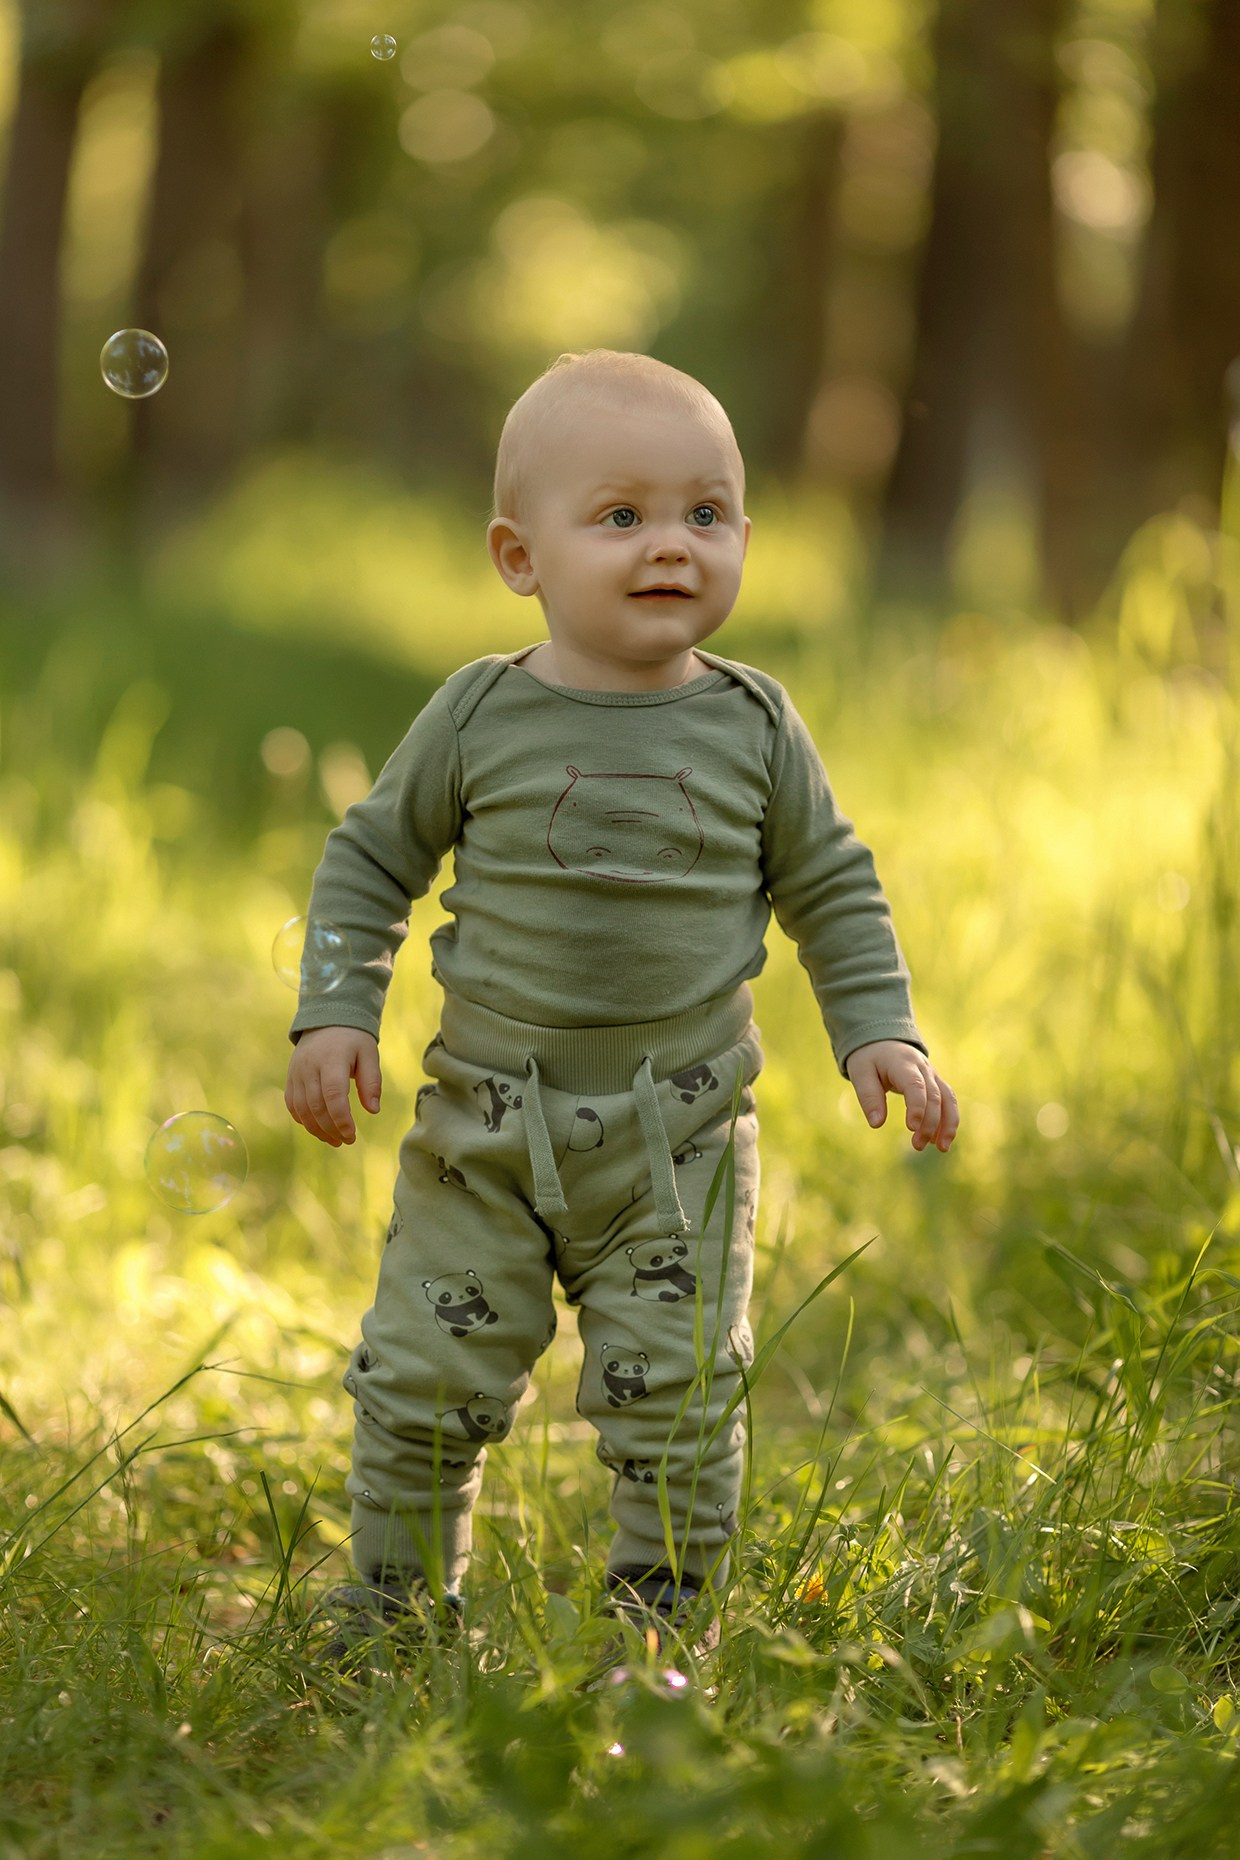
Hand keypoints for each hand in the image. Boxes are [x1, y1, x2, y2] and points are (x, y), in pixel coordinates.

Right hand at [285, 1026, 381, 1146]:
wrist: (327, 1020)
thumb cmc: (353, 1040)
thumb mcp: (369, 1054)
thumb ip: (371, 1081)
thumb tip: (373, 1110)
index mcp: (331, 1059)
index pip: (333, 1095)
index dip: (341, 1119)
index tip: (352, 1135)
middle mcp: (309, 1066)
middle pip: (316, 1106)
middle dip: (331, 1129)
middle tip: (346, 1141)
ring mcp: (296, 1072)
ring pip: (302, 1109)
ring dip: (317, 1129)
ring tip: (334, 1140)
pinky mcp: (291, 1077)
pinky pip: (292, 1104)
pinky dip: (304, 1120)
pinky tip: (318, 1128)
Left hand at [845, 1040, 957, 1152]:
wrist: (884, 1041)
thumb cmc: (870, 1059)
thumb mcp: (861, 1074)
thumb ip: (869, 1097)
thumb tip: (876, 1124)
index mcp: (902, 1063)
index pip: (915, 1085)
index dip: (917, 1106)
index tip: (911, 1128)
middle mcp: (923, 1068)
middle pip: (933, 1096)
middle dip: (929, 1123)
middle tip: (917, 1146)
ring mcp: (932, 1075)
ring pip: (947, 1099)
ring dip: (947, 1124)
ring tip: (941, 1148)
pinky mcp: (936, 1083)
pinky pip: (948, 1101)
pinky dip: (948, 1120)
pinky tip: (939, 1141)